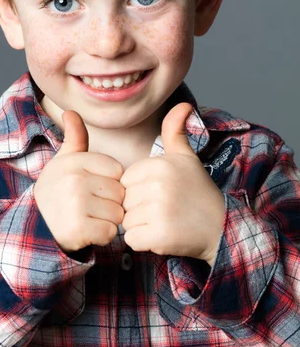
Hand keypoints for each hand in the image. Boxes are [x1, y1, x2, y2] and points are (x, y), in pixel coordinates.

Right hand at [33, 110, 124, 253]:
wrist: (34, 226)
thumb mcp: (63, 161)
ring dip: (107, 221)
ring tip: (87, 218)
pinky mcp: (77, 228)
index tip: (92, 188)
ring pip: (117, 214)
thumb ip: (75, 137)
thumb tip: (70, 111)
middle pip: (120, 192)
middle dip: (110, 203)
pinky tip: (86, 232)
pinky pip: (110, 232)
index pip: (118, 170)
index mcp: (74, 161)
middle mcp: (74, 179)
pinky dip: (101, 237)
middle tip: (89, 206)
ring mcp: (75, 203)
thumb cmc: (57, 191)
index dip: (109, 182)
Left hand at [120, 102, 224, 266]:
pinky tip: (163, 235)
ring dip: (140, 226)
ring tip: (165, 221)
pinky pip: (131, 240)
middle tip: (164, 209)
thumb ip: (175, 131)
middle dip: (138, 209)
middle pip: (124, 201)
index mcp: (158, 164)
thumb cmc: (198, 191)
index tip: (161, 193)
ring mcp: (158, 210)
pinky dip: (143, 242)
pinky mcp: (159, 235)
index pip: (126, 180)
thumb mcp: (185, 158)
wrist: (222, 228)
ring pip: (126, 221)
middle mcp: (157, 185)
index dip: (139, 190)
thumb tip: (183, 104)